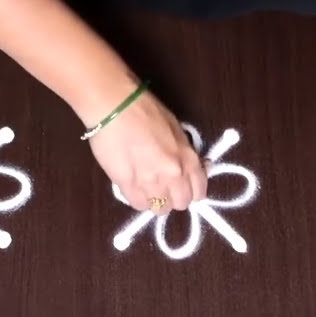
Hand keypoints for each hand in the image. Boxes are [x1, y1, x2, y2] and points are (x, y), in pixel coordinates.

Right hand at [85, 91, 207, 215]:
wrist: (117, 107)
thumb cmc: (146, 111)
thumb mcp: (176, 130)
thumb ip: (183, 152)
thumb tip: (187, 167)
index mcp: (188, 158)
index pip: (198, 192)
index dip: (190, 192)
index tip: (181, 187)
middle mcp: (174, 175)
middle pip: (180, 204)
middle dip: (173, 198)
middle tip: (163, 187)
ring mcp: (151, 183)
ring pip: (159, 209)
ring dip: (155, 200)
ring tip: (146, 187)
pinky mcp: (128, 185)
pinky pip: (138, 205)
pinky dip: (138, 199)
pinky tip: (133, 186)